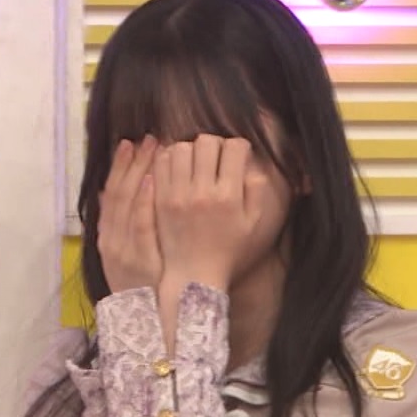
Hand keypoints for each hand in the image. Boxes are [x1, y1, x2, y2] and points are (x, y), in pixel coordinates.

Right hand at [97, 136, 161, 293]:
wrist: (142, 320)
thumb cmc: (143, 285)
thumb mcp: (127, 254)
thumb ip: (125, 226)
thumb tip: (121, 194)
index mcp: (107, 235)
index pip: (110, 194)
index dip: (119, 167)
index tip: (130, 143)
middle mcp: (110, 238)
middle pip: (117, 193)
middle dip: (131, 163)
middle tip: (146, 138)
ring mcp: (122, 248)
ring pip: (126, 203)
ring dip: (137, 173)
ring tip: (151, 150)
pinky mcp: (138, 258)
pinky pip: (139, 225)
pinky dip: (142, 202)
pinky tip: (151, 181)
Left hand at [154, 135, 259, 290]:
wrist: (193, 274)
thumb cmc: (227, 251)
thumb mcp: (252, 224)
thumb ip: (256, 192)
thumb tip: (252, 167)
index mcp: (229, 196)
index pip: (235, 148)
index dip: (239, 146)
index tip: (237, 154)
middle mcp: (204, 191)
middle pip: (207, 142)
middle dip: (214, 143)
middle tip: (215, 155)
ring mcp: (179, 194)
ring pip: (182, 148)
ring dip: (190, 148)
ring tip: (194, 160)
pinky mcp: (161, 199)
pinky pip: (161, 163)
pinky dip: (169, 158)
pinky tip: (177, 167)